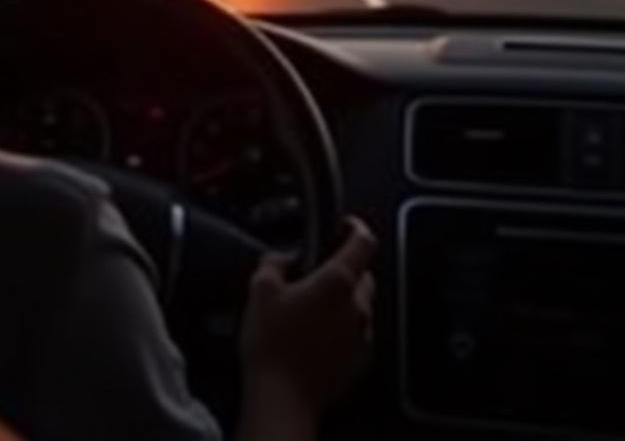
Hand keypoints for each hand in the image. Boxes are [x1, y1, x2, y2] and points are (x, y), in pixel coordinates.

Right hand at [239, 216, 376, 417]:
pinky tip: (314, 335)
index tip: (343, 224)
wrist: (282, 400)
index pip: (363, 240)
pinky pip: (356, 332)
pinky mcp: (359, 360)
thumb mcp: (260, 289)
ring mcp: (361, 335)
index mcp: (337, 281)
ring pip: (360, 304)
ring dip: (341, 300)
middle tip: (314, 273)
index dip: (354, 226)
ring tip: (309, 309)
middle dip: (343, 268)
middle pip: (363, 272)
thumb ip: (275, 261)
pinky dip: (341, 327)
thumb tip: (283, 256)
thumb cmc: (272, 346)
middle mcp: (357, 306)